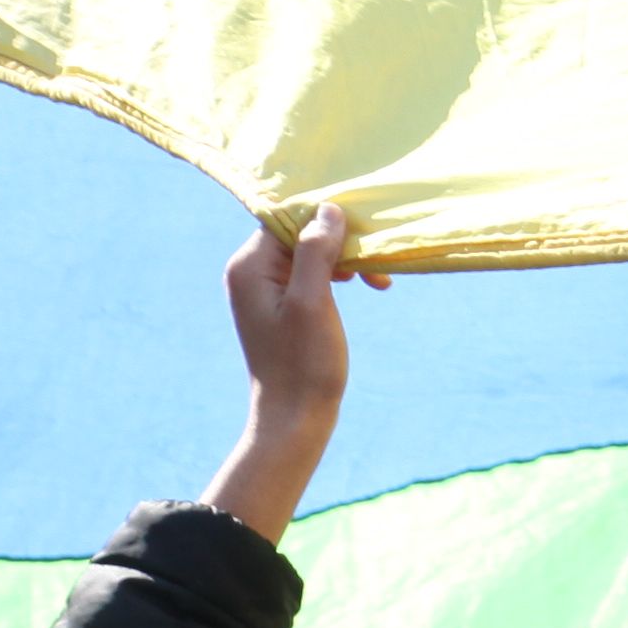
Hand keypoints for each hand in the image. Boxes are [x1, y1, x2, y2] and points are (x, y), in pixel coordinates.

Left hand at [205, 203, 382, 541]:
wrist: (294, 418)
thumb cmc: (305, 365)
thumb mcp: (312, 303)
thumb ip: (315, 253)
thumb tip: (327, 210)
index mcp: (249, 266)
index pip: (288, 220)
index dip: (327, 222)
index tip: (365, 237)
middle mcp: (249, 272)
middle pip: (298, 234)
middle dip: (341, 243)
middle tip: (378, 267)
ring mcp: (263, 289)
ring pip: (308, 254)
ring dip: (345, 260)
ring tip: (377, 280)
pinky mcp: (279, 306)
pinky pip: (309, 274)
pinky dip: (337, 276)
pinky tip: (361, 287)